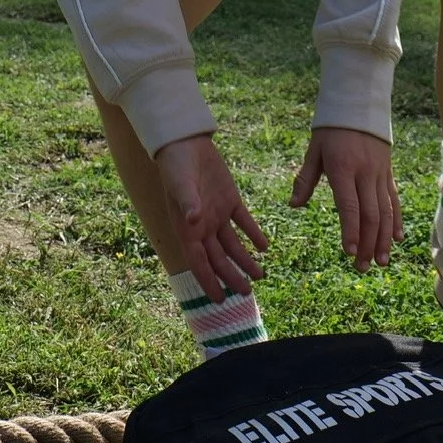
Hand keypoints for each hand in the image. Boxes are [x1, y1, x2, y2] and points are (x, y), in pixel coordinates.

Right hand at [155, 134, 269, 301]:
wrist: (185, 142)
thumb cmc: (177, 165)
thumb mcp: (181, 184)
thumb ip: (188, 202)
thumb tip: (192, 220)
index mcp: (187, 228)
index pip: (199, 263)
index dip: (209, 282)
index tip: (220, 300)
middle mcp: (202, 226)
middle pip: (219, 258)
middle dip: (231, 276)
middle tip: (247, 292)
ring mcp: (217, 214)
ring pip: (233, 244)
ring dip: (245, 260)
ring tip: (261, 275)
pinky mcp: (229, 200)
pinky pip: (243, 222)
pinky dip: (254, 234)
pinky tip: (265, 247)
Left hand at [290, 127, 401, 269]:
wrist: (359, 105)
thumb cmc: (330, 129)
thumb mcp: (314, 150)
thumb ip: (305, 179)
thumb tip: (293, 206)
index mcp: (342, 168)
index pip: (349, 205)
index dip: (351, 230)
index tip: (350, 251)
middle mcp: (365, 173)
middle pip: (370, 214)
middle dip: (368, 243)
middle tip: (363, 267)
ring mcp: (380, 174)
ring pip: (385, 211)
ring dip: (384, 238)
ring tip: (381, 261)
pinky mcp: (388, 173)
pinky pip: (394, 200)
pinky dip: (396, 221)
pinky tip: (397, 239)